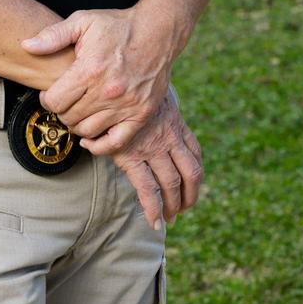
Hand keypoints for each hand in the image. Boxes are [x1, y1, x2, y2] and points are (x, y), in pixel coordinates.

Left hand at [20, 0, 184, 150]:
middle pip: (69, 118)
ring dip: (77, 125)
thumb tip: (26, 45)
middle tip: (65, 102)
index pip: (54, 102)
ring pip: (88, 131)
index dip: (47, 99)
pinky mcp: (141, 114)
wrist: (158, 30)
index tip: (51, 94)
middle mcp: (108, 92)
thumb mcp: (83, 21)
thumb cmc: (117, 25)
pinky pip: (116, 143)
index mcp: (90, 70)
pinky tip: (91, 137)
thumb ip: (53, 36)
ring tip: (78, 112)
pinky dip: (100, 146)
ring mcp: (127, 106)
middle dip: (61, 111)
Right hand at [86, 83, 203, 228]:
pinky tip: (154, 222)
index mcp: (176, 123)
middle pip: (191, 173)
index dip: (196, 175)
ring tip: (169, 218)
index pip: (195, 154)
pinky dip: (153, 208)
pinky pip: (148, 188)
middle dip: (191, 196)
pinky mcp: (131, 156)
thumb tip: (156, 109)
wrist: (107, 81)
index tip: (192, 187)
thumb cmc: (125, 84)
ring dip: (173, 206)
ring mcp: (152, 148)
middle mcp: (169, 137)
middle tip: (183, 209)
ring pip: (172, 184)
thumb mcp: (152, 93)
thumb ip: (157, 106)